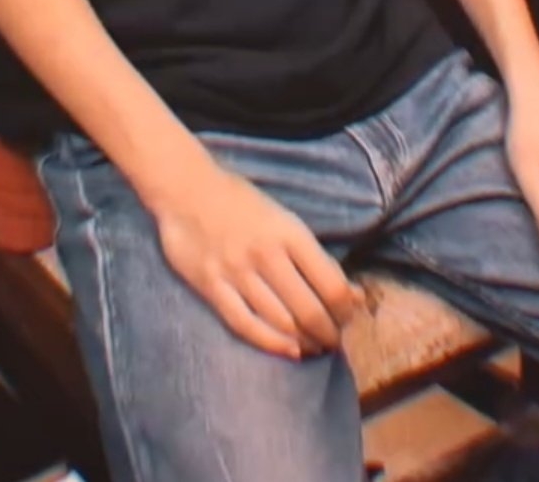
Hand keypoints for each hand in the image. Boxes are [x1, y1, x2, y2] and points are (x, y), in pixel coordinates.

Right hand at [153, 161, 365, 360]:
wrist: (185, 189)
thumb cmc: (240, 201)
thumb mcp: (282, 218)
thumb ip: (313, 255)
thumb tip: (352, 293)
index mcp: (289, 232)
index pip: (331, 284)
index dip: (346, 309)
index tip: (350, 317)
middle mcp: (266, 254)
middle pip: (308, 309)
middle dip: (328, 332)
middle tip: (335, 340)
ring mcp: (237, 273)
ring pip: (281, 322)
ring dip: (305, 341)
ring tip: (315, 346)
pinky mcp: (212, 288)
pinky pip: (246, 325)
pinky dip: (272, 343)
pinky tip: (288, 350)